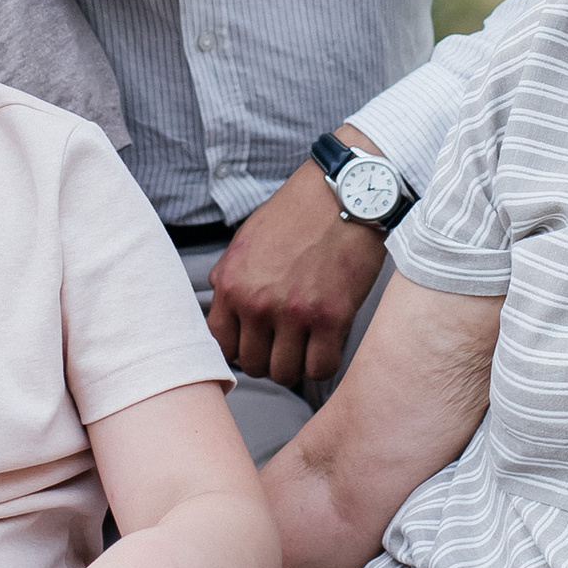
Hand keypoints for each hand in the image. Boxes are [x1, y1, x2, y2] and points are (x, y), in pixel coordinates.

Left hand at [211, 155, 385, 392]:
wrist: (345, 193)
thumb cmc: (298, 213)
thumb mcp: (246, 239)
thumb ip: (230, 276)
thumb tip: (222, 307)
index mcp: (231, 283)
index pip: (221, 345)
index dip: (241, 348)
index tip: (258, 341)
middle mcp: (256, 302)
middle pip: (253, 364)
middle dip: (269, 358)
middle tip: (287, 342)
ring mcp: (294, 312)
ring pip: (285, 374)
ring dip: (296, 365)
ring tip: (307, 345)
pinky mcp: (332, 318)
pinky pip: (321, 368)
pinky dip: (324, 363)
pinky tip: (328, 344)